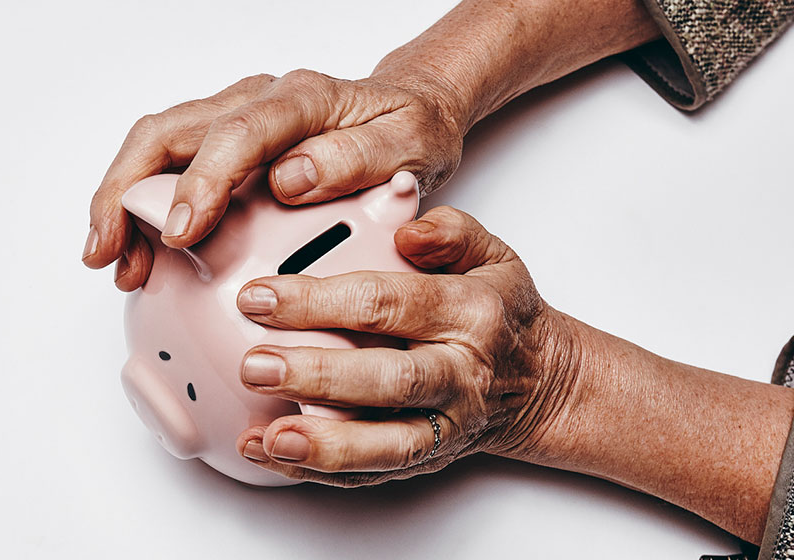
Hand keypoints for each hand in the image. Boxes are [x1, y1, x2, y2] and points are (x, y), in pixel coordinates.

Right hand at [82, 70, 464, 290]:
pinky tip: (140, 252)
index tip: (183, 233)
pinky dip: (143, 208)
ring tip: (115, 263)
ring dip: (123, 203)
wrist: (413, 110)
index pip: (235, 134)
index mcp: (301, 100)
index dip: (201, 182)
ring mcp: (236, 117)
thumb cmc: (412, 130)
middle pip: (169, 133)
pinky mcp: (226, 141)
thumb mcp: (410, 145)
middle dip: (126, 193)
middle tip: (109, 251)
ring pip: (157, 148)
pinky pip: (169, 166)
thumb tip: (290, 178)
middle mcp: (258, 100)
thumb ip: (357, 159)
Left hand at [230, 206, 580, 485]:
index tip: (261, 297)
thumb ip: (450, 232)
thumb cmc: (498, 310)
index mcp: (470, 312)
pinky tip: (271, 453)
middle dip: (318, 375)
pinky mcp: (430, 459)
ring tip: (270, 436)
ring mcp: (447, 424)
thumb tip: (407, 229)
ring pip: (388, 445)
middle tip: (256, 365)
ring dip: (325, 445)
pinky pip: (375, 474)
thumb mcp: (491, 254)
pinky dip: (321, 471)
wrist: (537, 381)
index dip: (320, 301)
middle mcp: (461, 373)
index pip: (389, 304)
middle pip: (388, 379)